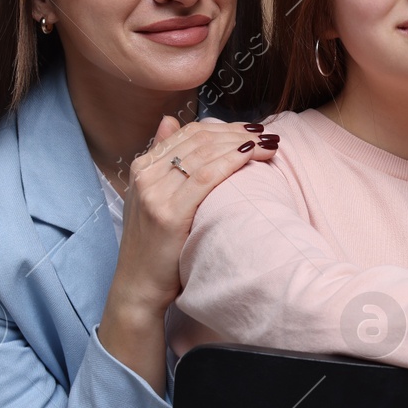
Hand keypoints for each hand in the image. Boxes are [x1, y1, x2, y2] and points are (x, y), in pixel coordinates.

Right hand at [98, 115, 279, 392]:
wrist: (139, 286)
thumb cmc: (155, 244)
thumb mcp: (153, 196)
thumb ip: (162, 159)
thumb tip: (171, 121)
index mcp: (142, 167)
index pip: (189, 133)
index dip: (224, 127)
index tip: (252, 130)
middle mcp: (146, 174)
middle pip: (200, 139)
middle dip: (238, 133)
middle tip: (267, 134)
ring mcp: (155, 193)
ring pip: (205, 153)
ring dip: (242, 143)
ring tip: (268, 143)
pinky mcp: (168, 213)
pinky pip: (206, 176)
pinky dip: (231, 160)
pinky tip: (251, 155)